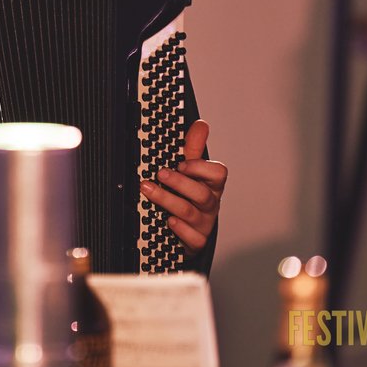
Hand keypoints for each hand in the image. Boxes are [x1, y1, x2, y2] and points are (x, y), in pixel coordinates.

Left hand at [140, 119, 226, 255]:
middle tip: (160, 174)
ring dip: (168, 200)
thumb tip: (201, 124)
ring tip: (149, 190)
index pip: (218, 174)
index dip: (200, 168)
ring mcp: (204, 223)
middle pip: (202, 193)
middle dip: (180, 183)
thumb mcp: (190, 170)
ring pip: (190, 212)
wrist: (188, 230)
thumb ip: (193, 148)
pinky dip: (181, 229)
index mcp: (211, 184)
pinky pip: (193, 238)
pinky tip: (169, 221)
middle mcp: (209, 204)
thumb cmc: (189, 195)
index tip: (182, 163)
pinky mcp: (196, 241)